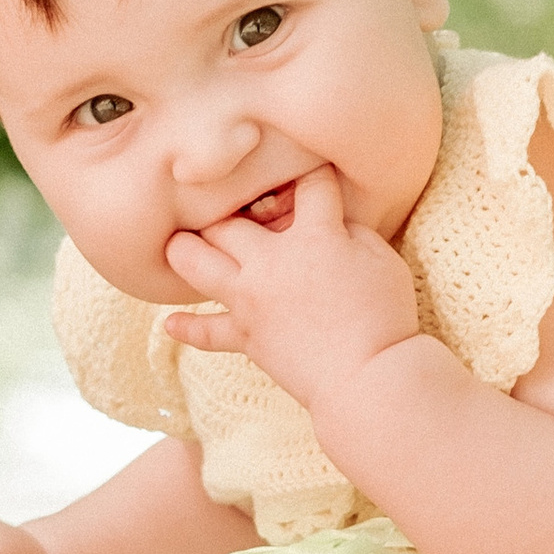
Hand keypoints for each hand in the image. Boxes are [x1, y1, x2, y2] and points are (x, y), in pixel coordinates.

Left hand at [161, 166, 422, 418]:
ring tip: (181, 241)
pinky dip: (187, 328)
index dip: (315, 176)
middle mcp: (269, 261)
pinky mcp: (246, 337)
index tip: (317, 175)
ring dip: (185, 247)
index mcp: (312, 236)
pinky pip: (206, 333)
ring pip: (196, 262)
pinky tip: (170, 324)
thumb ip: (353, 231)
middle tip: (236, 206)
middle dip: (231, 204)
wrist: (367, 378)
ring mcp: (250, 300)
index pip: (309, 187)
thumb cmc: (384, 316)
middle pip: (230, 218)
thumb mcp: (383, 259)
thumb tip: (331, 223)